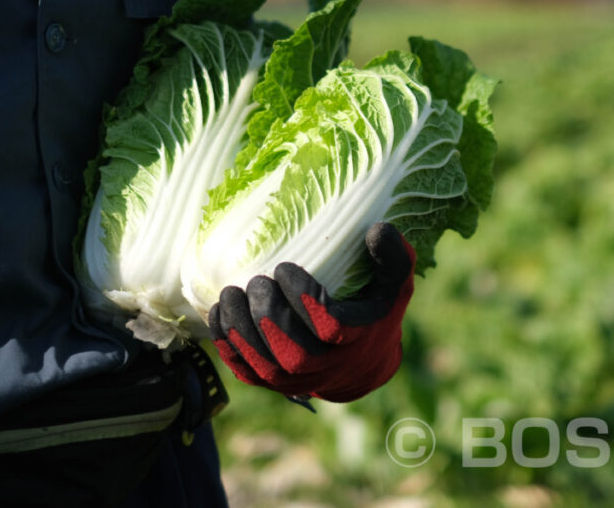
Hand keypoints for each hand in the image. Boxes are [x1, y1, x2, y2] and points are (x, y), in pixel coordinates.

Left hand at [208, 222, 414, 401]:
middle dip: (268, 317)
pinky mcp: (275, 384)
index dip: (304, 300)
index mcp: (357, 338)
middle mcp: (328, 366)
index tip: (284, 269)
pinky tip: (218, 316)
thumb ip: (394, 258)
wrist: (363, 360)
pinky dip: (229, 348)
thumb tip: (379, 231)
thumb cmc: (375, 310)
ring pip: (266, 366)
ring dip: (242, 332)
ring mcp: (299, 380)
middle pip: (293, 353)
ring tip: (229, 295)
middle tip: (255, 283)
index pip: (329, 326)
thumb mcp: (394, 284)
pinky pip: (248, 373)